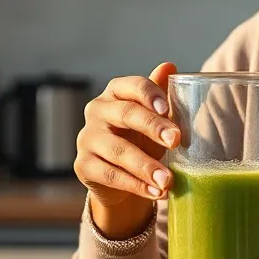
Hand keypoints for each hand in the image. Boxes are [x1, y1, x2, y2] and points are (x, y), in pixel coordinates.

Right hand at [75, 63, 179, 233]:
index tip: (167, 108)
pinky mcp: (83, 165)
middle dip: (153, 128)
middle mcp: (96, 111)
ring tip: (168, 180)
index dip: (149, 94)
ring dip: (145, 166)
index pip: (131, 86)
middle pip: (125, 114)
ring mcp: (87, 139)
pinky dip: (136, 186)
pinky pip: (110, 175)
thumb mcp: (155, 118)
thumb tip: (169, 66)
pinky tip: (155, 192)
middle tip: (175, 141)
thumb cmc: (140, 138)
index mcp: (116, 93)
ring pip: (117, 150)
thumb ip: (161, 95)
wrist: (120, 177)